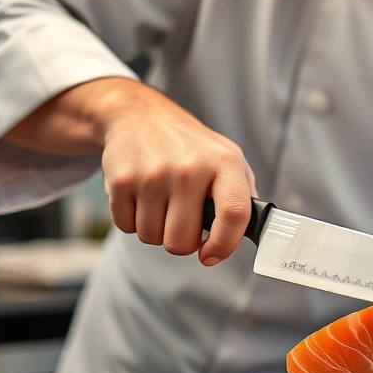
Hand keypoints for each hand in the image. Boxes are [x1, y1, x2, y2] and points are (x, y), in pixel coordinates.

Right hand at [97, 79, 256, 264]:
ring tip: (162, 203)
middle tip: (182, 221)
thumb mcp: (229, 159)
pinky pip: (126, 227)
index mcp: (224, 163)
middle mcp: (189, 168)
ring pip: (152, 237)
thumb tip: (252, 234)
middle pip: (182, 241)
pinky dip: (133, 221)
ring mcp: (152, 174)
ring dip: (156, 230)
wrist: (141, 117)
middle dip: (182, 242)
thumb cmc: (191, 146)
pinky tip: (141, 197)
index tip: (211, 255)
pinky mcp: (120, 180)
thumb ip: (244, 197)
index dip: (224, 245)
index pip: (234, 214)